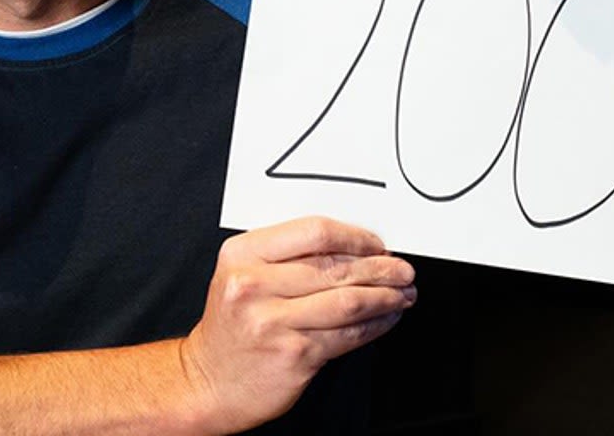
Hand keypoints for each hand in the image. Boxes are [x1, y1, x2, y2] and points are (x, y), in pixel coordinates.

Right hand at [178, 217, 414, 433]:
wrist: (210, 381)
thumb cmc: (233, 327)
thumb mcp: (242, 275)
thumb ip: (286, 257)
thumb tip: (354, 249)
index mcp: (242, 254)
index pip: (313, 232)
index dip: (355, 237)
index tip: (377, 244)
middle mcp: (253, 285)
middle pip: (336, 267)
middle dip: (381, 267)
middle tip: (403, 269)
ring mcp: (273, 322)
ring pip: (348, 301)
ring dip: (386, 296)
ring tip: (403, 293)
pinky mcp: (295, 354)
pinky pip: (348, 335)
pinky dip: (376, 325)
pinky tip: (387, 318)